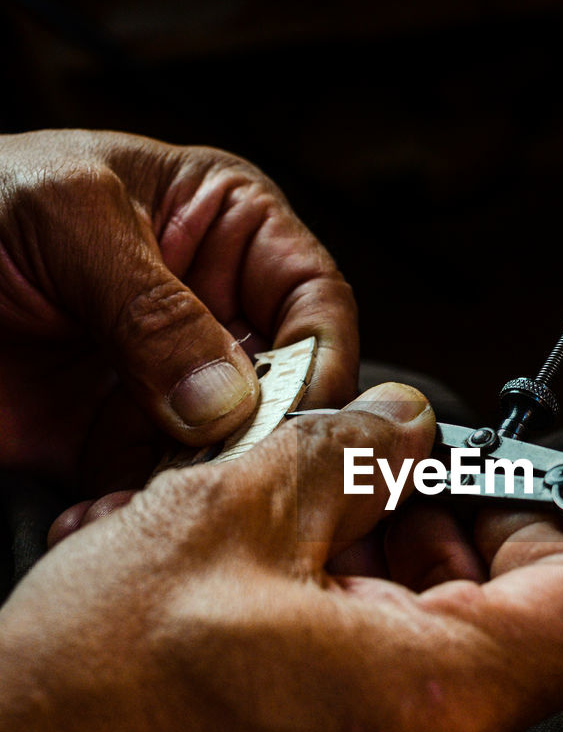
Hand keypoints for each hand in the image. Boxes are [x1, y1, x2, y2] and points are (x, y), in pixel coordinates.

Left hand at [0, 129, 356, 491]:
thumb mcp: (68, 217)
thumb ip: (154, 305)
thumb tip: (227, 398)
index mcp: (224, 228)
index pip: (315, 300)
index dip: (325, 358)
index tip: (307, 416)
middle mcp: (210, 310)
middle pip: (285, 388)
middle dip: (264, 438)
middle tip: (234, 477)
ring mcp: (164, 382)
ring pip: (228, 452)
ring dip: (201, 487)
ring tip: (151, 503)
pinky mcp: (112, 440)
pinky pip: (157, 488)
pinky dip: (139, 513)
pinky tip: (101, 514)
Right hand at [0, 383, 562, 731]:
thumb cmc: (86, 704)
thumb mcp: (225, 519)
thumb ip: (349, 453)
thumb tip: (406, 427)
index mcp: (434, 711)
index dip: (539, 526)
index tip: (471, 491)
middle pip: (504, 641)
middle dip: (431, 553)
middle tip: (347, 505)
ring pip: (436, 685)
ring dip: (373, 605)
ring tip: (272, 566)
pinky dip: (346, 672)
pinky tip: (258, 630)